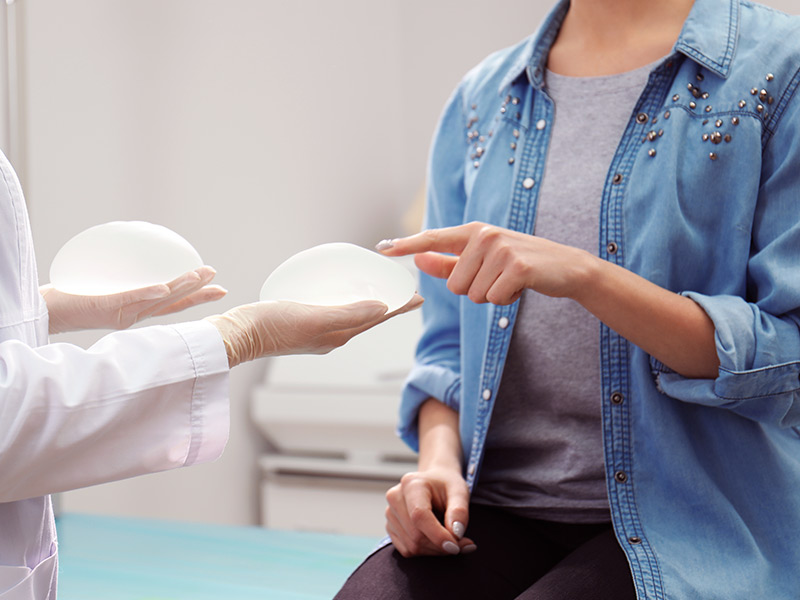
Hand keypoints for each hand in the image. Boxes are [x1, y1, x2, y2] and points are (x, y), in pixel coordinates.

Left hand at [42, 266, 226, 333]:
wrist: (46, 313)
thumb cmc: (72, 297)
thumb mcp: (104, 284)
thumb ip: (124, 274)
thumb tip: (138, 251)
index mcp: (136, 312)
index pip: (173, 304)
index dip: (198, 298)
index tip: (220, 289)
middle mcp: (134, 316)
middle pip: (172, 303)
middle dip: (197, 292)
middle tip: (216, 277)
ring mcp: (122, 314)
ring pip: (158, 301)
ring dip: (181, 289)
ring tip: (199, 276)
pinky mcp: (106, 309)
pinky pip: (131, 299)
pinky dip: (149, 293)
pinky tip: (163, 287)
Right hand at [203, 294, 422, 366]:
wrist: (239, 335)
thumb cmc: (273, 326)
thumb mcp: (314, 318)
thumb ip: (349, 314)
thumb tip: (382, 307)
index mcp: (339, 335)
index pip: (377, 318)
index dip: (398, 307)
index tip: (419, 297)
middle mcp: (332, 336)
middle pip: (368, 317)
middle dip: (388, 305)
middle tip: (405, 292)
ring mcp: (317, 332)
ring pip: (352, 315)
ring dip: (369, 304)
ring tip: (380, 292)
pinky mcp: (303, 324)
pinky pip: (334, 311)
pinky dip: (346, 301)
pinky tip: (339, 292)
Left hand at [378, 222, 595, 304]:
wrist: (565, 267)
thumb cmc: (519, 264)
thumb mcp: (483, 260)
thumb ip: (448, 261)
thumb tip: (417, 259)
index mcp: (473, 232)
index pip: (433, 238)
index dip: (407, 245)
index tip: (383, 248)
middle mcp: (484, 235)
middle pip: (454, 286)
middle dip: (475, 291)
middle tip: (499, 278)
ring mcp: (501, 249)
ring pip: (473, 295)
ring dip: (492, 296)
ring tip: (511, 280)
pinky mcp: (516, 267)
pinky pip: (493, 299)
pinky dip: (506, 300)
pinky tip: (521, 287)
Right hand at [385, 467, 475, 557]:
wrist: (434, 482)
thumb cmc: (447, 485)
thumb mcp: (460, 491)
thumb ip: (460, 511)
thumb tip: (456, 534)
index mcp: (412, 484)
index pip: (419, 516)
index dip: (438, 535)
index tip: (456, 547)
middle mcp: (395, 497)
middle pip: (416, 535)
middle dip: (441, 546)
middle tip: (462, 543)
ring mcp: (390, 513)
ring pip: (412, 546)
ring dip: (436, 550)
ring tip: (451, 539)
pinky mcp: (390, 527)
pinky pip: (407, 550)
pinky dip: (425, 551)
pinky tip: (436, 539)